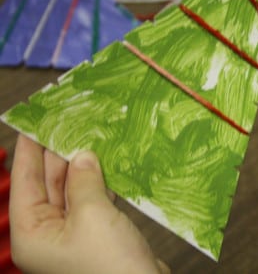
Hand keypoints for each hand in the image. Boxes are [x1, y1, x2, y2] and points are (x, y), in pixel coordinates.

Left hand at [9, 134, 169, 273]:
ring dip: (83, 167)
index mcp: (32, 233)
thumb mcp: (93, 214)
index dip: (29, 149)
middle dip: (59, 153)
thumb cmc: (110, 264)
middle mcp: (48, 234)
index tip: (36, 122)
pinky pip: (92, 201)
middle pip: (48, 184)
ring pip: (73, 191)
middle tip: (69, 123)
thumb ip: (84, 180)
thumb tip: (83, 156)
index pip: (25, 181)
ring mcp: (73, 235)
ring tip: (90, 137)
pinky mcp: (97, 235)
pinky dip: (99, 183)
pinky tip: (108, 165)